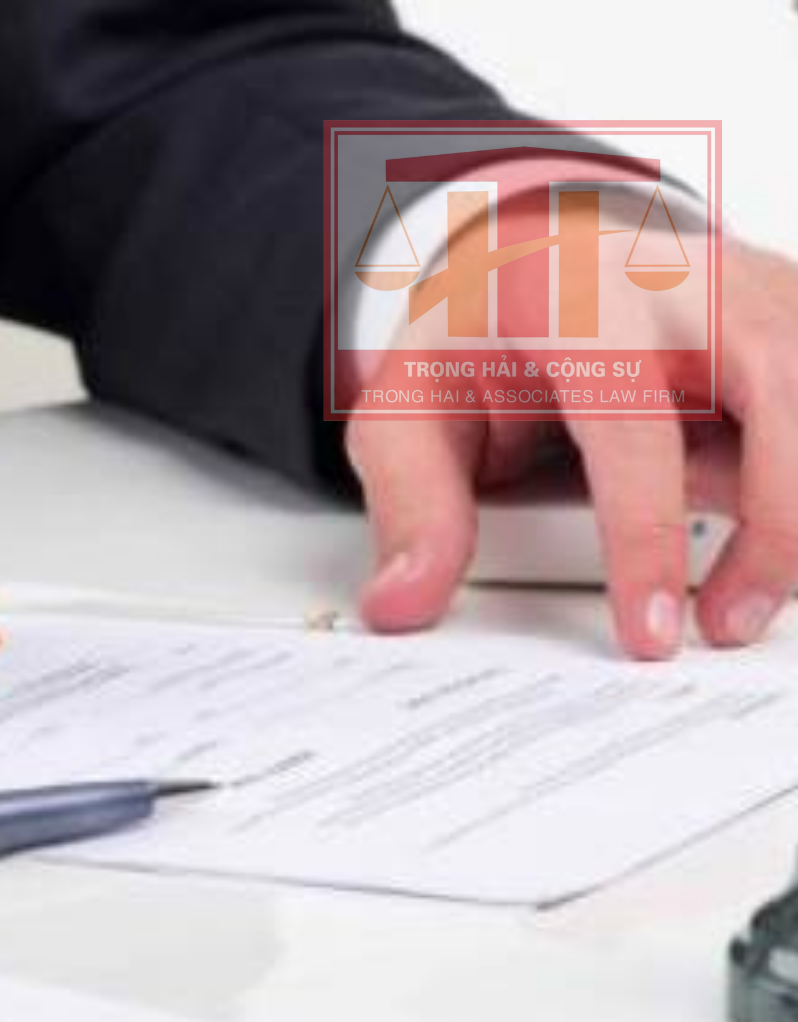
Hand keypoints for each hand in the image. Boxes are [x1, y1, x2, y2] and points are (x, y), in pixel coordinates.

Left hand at [347, 238, 797, 658]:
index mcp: (571, 301)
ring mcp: (756, 290)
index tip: (651, 631)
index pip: (631, 429)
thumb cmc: (480, 335)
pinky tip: (767, 531)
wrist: (536, 251)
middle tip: (726, 624)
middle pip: (780, 399)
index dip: (646, 539)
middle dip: (777, 529)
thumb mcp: (410, 413)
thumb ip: (411, 507)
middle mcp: (681, 283)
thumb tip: (401, 603)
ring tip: (745, 595)